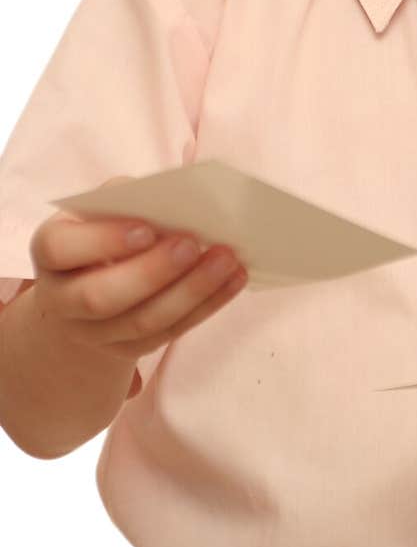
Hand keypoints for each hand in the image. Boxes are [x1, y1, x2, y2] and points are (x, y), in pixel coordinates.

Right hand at [27, 174, 248, 366]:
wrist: (84, 292)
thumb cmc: (102, 234)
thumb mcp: (102, 211)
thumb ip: (129, 200)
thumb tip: (177, 196)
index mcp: (51, 250)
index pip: (60, 248)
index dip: (103, 240)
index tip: (147, 228)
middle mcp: (62, 299)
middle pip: (101, 297)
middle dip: (152, 272)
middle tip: (194, 244)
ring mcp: (93, 332)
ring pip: (141, 322)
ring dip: (190, 291)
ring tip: (227, 259)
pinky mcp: (127, 350)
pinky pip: (169, 333)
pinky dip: (206, 306)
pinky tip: (234, 280)